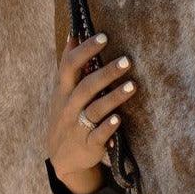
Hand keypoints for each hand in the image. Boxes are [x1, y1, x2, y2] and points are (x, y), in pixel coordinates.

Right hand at [46, 33, 136, 193]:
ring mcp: (78, 126)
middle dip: (106, 73)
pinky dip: (108, 127)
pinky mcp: (89, 145)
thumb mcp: (62, 93)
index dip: (85, 50)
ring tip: (132, 86)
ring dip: (113, 98)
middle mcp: (70, 107)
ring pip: (95, 110)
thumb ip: (69, 67)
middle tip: (127, 60)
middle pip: (86, 87)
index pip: (69, 66)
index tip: (103, 37)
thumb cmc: (67, 117)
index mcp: (63, 92)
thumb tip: (73, 35)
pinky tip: (119, 119)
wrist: (62, 159)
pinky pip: (98, 135)